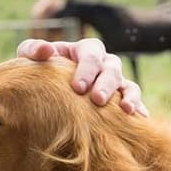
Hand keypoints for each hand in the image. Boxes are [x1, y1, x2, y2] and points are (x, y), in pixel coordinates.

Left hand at [17, 37, 148, 116]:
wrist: (45, 89)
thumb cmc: (39, 69)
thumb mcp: (31, 56)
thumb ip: (33, 49)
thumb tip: (46, 50)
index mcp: (85, 50)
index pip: (91, 54)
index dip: (87, 69)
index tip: (78, 87)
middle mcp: (104, 63)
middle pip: (112, 69)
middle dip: (106, 84)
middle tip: (97, 100)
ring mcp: (116, 81)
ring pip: (129, 85)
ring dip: (129, 96)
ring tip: (126, 110)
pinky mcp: (121, 99)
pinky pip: (135, 102)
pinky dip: (139, 110)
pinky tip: (140, 120)